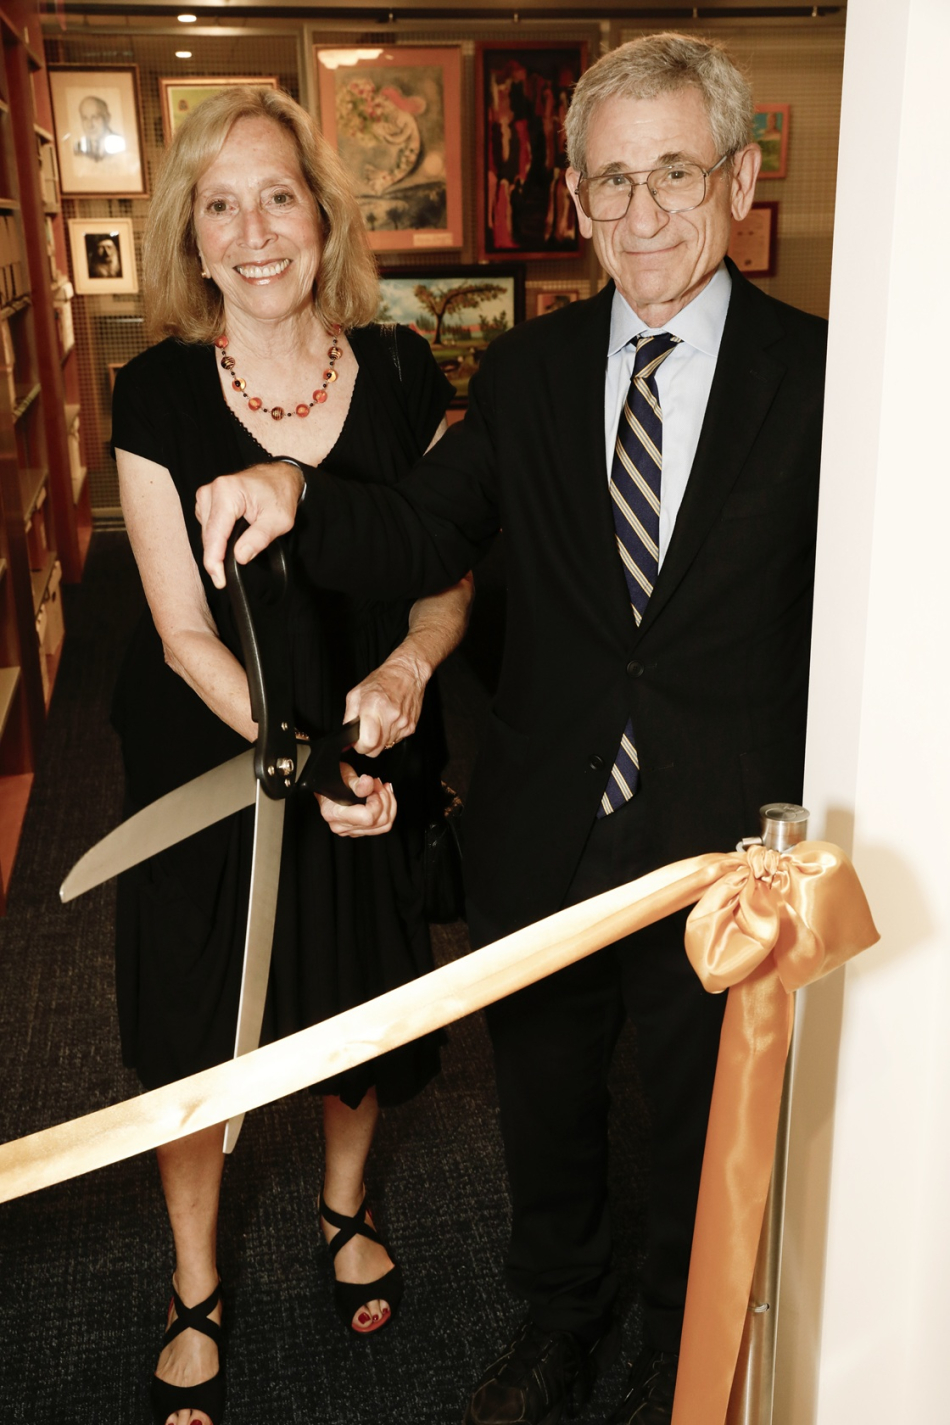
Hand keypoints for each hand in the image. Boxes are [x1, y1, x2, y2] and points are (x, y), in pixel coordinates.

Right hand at [195, 461, 303, 589]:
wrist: (279, 477)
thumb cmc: (280, 495)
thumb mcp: (279, 521)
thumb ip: (259, 539)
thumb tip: (239, 557)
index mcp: (227, 492)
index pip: (215, 534)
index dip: (214, 561)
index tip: (219, 580)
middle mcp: (212, 491)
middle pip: (208, 535)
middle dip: (217, 557)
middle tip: (228, 574)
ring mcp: (207, 494)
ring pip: (206, 532)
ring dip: (218, 546)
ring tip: (239, 547)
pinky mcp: (207, 500)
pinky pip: (208, 526)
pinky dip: (218, 537)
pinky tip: (232, 537)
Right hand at [317, 763, 396, 836]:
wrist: (327, 785)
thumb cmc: (334, 779)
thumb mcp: (344, 775)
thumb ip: (357, 783)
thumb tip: (368, 783)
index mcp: (335, 814)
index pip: (367, 817)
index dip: (377, 801)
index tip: (373, 787)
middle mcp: (342, 826)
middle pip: (378, 822)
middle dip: (385, 799)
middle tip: (378, 783)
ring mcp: (351, 830)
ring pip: (384, 825)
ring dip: (389, 804)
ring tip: (382, 788)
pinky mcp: (359, 830)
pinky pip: (381, 826)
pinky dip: (388, 810)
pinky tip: (384, 796)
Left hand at [344, 653, 428, 756]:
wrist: (407, 673)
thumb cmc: (382, 680)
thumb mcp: (356, 694)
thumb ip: (349, 718)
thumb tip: (347, 737)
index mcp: (374, 708)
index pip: (368, 743)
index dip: (359, 747)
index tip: (357, 742)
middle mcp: (390, 717)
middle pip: (376, 750)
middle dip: (368, 745)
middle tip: (366, 732)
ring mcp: (402, 724)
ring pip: (386, 747)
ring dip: (380, 738)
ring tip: (380, 721)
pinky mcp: (411, 727)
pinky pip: (396, 740)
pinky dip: (390, 734)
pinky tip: (389, 720)